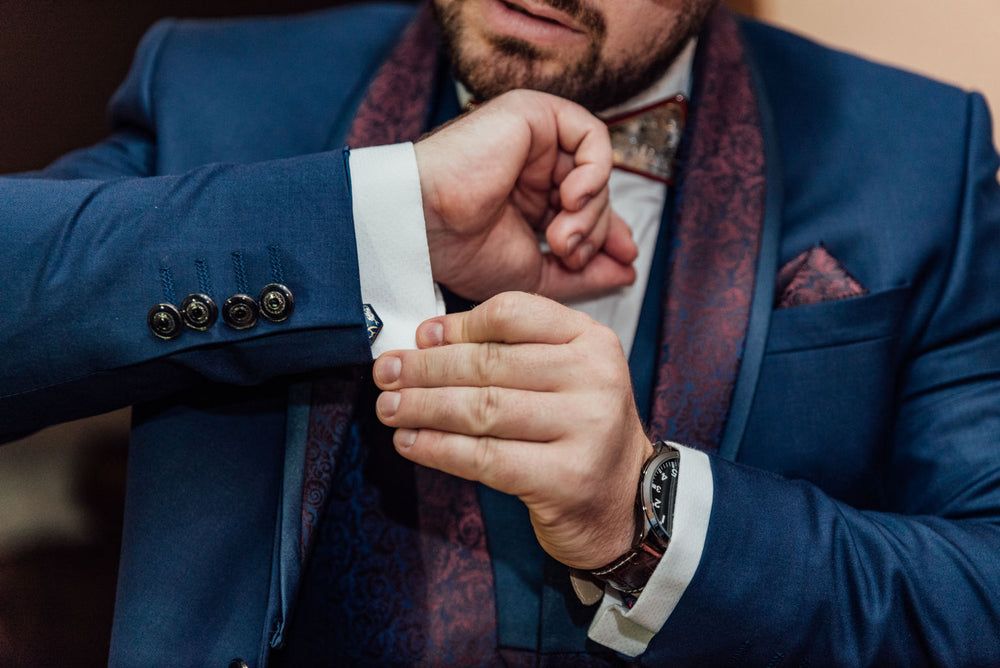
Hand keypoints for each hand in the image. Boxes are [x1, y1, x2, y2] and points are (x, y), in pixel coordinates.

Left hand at [372, 291, 652, 568]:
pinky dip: (437, 448)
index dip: (458, 326)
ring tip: (389, 407)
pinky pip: (483, 457)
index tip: (420, 338)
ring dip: (423, 407)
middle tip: (386, 373)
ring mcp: (585, 428)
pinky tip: (410, 442)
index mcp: (592, 341)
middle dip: (427, 368)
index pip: (513, 314)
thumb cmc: (579, 432)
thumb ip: (508, 352)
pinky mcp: (565, 478)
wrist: (626, 503)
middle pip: (490, 363)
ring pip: (482, 409)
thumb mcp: (562, 376)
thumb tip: (427, 339)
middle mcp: (595, 378)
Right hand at [414, 90, 637, 302]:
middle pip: (595, 195)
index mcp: (528, 202)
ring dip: (591, 211)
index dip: (609, 237)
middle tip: (571, 255)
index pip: (586, 213)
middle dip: (597, 231)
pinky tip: (572, 197)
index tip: (625, 263)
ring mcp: (534, 141)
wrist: (425, 224)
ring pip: (596, 171)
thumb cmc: (462, 252)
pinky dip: (596, 170)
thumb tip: (628, 272)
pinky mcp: (533, 114)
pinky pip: (592, 136)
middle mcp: (533, 170)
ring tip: (562, 237)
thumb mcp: (535, 275)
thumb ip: (584, 274)